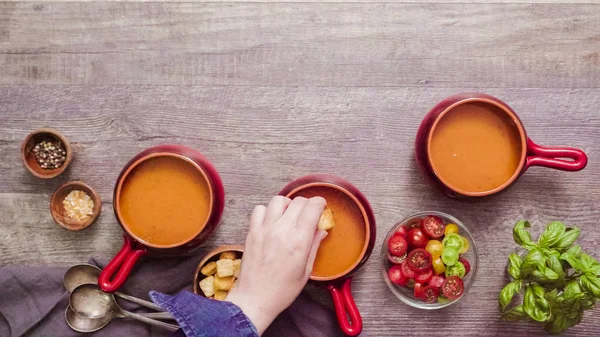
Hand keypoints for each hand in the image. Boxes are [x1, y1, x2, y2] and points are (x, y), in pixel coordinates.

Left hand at [226, 196, 327, 334]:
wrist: (255, 298)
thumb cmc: (281, 290)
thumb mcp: (306, 270)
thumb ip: (314, 246)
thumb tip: (321, 231)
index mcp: (299, 241)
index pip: (312, 207)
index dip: (319, 203)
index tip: (321, 207)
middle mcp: (282, 230)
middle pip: (298, 201)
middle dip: (306, 204)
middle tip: (308, 214)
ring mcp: (265, 229)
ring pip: (278, 200)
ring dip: (287, 204)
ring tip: (289, 215)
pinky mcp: (252, 232)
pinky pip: (259, 209)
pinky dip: (267, 210)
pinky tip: (272, 220)